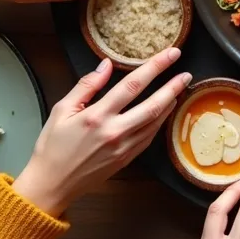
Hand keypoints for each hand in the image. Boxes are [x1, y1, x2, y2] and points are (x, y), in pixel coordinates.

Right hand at [12, 48, 190, 215]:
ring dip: (170, 104)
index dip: (155, 67)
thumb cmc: (52, 146)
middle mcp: (115, 132)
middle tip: (186, 73)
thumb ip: (86, 85)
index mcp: (97, 116)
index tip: (170, 55)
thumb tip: (106, 64)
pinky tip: (164, 111)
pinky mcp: (127, 159)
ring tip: (179, 88)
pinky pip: (149, 137)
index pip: (132, 85)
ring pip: (155, 122)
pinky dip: (159, 121)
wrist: (52, 184)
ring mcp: (124, 148)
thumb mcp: (62, 110)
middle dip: (173, 86)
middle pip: (153, 105)